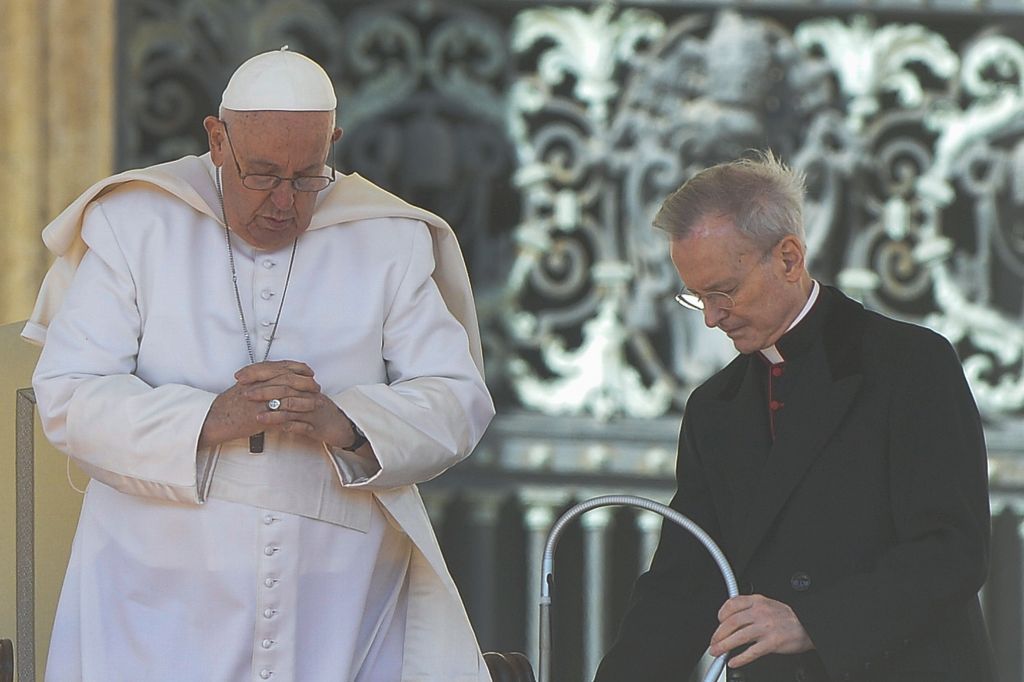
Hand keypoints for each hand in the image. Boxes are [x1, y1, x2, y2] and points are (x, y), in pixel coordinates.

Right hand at [199, 360, 323, 447]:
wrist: (213, 420)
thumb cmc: (226, 405)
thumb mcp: (242, 386)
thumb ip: (257, 378)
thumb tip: (273, 374)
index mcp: (255, 377)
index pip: (281, 367)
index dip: (298, 368)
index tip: (309, 370)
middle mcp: (258, 387)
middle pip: (289, 380)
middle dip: (306, 383)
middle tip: (317, 387)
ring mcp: (260, 403)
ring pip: (289, 399)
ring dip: (306, 401)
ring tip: (317, 404)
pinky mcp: (260, 419)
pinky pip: (283, 421)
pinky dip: (298, 423)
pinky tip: (307, 426)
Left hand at [235, 360, 357, 449]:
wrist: (342, 427)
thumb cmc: (319, 413)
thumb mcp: (302, 398)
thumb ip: (283, 390)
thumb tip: (259, 383)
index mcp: (303, 385)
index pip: (280, 373)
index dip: (260, 374)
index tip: (241, 377)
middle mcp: (308, 394)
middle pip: (285, 387)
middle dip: (263, 390)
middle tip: (245, 394)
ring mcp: (312, 410)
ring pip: (291, 405)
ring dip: (272, 409)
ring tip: (255, 414)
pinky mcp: (316, 426)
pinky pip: (299, 425)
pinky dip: (284, 425)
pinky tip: (272, 428)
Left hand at [709, 595, 813, 667]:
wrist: (809, 625)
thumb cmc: (788, 617)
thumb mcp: (767, 605)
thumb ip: (750, 610)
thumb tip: (732, 621)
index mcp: (757, 601)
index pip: (731, 605)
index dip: (720, 615)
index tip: (717, 623)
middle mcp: (760, 613)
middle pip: (731, 623)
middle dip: (718, 635)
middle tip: (713, 643)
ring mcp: (766, 628)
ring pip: (738, 637)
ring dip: (724, 646)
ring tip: (717, 652)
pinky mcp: (772, 643)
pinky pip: (752, 652)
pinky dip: (740, 658)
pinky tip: (733, 661)